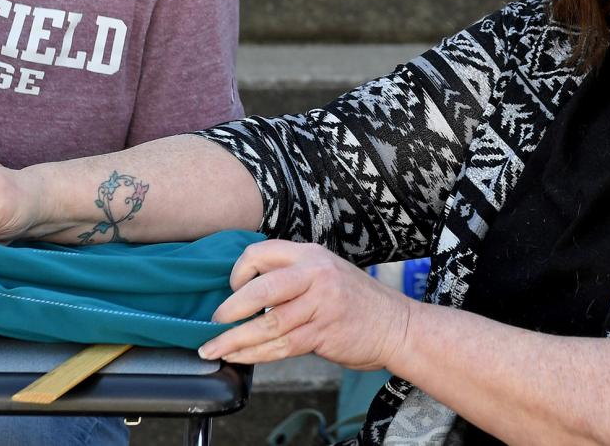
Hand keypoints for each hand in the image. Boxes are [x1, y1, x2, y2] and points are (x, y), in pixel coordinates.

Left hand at [199, 240, 414, 370]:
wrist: (396, 325)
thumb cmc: (356, 301)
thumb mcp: (326, 272)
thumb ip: (293, 276)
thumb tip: (247, 291)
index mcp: (310, 254)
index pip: (263, 252)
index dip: (239, 271)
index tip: (230, 288)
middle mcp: (315, 274)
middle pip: (261, 288)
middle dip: (230, 308)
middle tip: (212, 321)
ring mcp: (321, 304)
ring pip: (268, 324)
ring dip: (234, 339)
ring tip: (213, 347)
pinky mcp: (324, 332)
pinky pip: (281, 346)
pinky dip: (255, 354)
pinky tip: (238, 357)